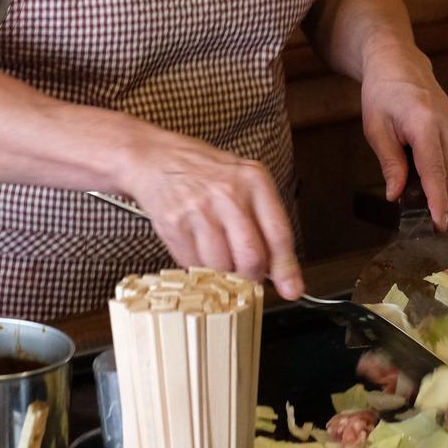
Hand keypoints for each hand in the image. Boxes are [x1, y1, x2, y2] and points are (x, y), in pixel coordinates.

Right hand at [118, 128, 302, 298]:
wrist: (156, 157)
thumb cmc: (205, 172)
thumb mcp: (243, 182)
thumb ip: (265, 221)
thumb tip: (283, 272)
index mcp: (254, 180)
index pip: (278, 233)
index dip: (286, 268)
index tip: (291, 289)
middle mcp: (228, 194)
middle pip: (251, 257)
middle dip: (252, 278)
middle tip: (248, 278)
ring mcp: (199, 210)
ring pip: (221, 267)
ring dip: (224, 276)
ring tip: (220, 261)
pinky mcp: (173, 225)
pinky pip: (194, 265)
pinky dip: (199, 268)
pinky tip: (198, 250)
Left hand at [359, 46, 447, 228]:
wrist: (399, 62)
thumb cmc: (382, 94)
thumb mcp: (376, 129)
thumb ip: (390, 164)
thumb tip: (397, 196)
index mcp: (425, 125)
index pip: (436, 173)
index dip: (438, 202)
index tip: (440, 225)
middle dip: (436, 196)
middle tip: (406, 194)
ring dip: (437, 182)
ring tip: (407, 167)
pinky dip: (439, 167)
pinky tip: (417, 154)